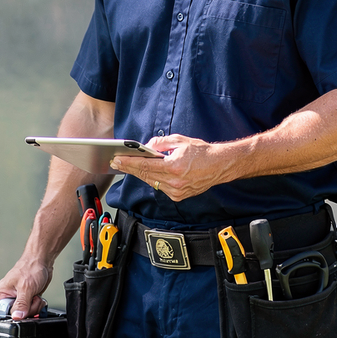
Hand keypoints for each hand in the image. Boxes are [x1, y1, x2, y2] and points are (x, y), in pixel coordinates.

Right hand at [0, 257, 52, 319]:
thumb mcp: (26, 288)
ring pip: (25, 314)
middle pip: (16, 315)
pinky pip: (32, 310)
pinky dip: (37, 305)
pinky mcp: (26, 300)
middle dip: (28, 309)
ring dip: (34, 307)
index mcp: (0, 293)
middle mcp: (7, 297)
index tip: (24, 309)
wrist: (42, 261)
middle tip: (32, 298)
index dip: (15, 314)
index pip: (4, 314)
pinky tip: (38, 298)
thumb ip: (21, 304)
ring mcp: (17, 299)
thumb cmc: (30, 268)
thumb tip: (16, 317)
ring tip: (35, 296)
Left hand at [110, 134, 231, 201]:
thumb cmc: (202, 152)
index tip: (117, 160)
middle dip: (129, 168)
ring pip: (151, 182)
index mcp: (174, 167)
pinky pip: (160, 187)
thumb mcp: (179, 141)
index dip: (129, 163)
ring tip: (128, 167)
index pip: (145, 165)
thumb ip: (159, 143)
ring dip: (140, 174)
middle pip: (145, 175)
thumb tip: (145, 148)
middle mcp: (175, 182)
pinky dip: (153, 179)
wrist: (220, 165)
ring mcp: (176, 191)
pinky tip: (145, 173)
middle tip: (117, 163)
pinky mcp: (179, 196)